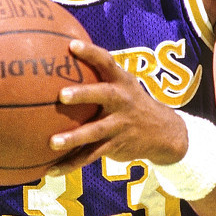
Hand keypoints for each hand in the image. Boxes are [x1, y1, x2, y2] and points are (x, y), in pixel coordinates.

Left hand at [47, 38, 188, 171]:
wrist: (164, 132)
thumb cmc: (131, 102)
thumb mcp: (124, 84)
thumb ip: (99, 73)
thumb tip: (62, 53)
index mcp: (121, 82)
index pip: (106, 62)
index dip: (90, 52)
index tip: (71, 45)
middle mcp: (121, 101)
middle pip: (103, 95)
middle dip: (83, 94)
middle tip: (62, 95)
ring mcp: (119, 125)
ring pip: (95, 132)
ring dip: (73, 138)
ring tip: (52, 143)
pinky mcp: (116, 146)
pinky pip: (90, 156)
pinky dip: (70, 164)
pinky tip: (51, 170)